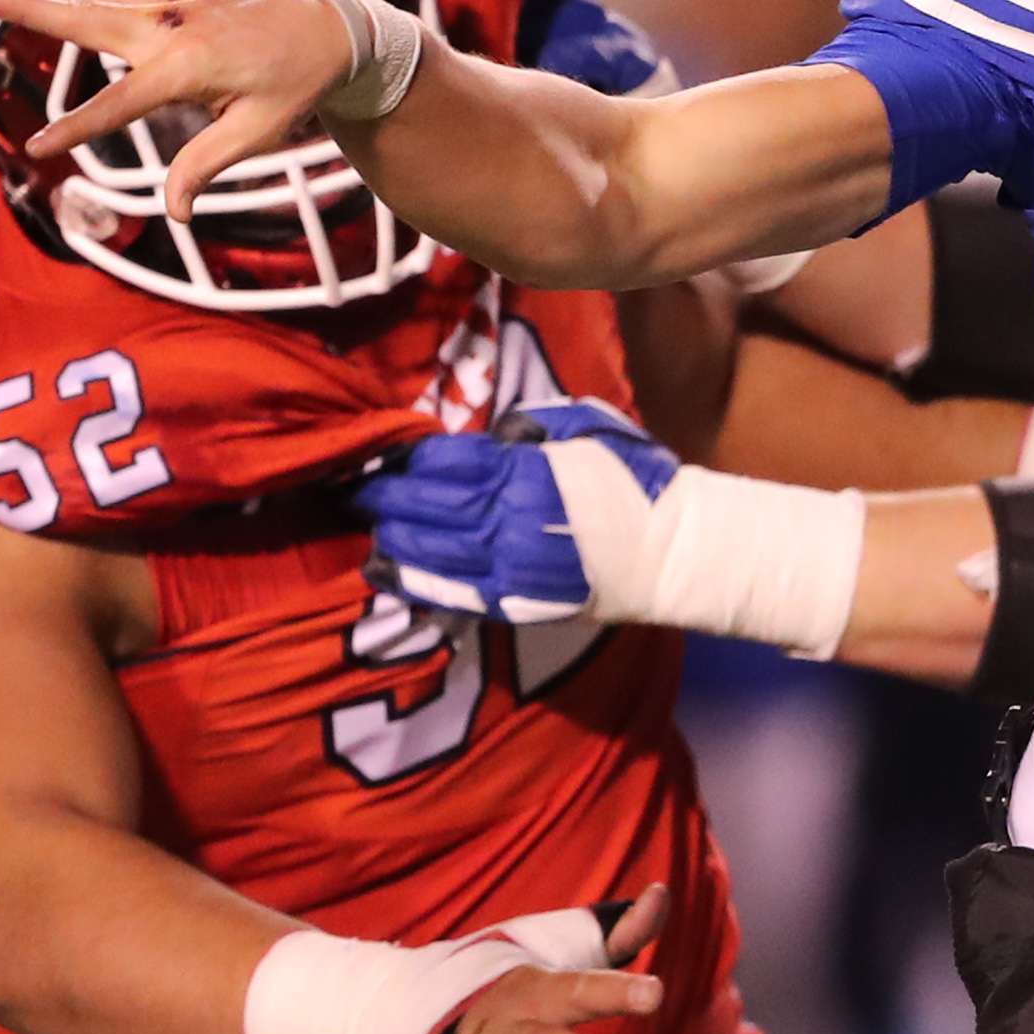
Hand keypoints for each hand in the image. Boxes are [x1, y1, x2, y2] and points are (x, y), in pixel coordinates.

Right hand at [0, 0, 360, 220]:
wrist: (331, 24)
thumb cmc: (298, 82)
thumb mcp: (262, 130)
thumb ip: (209, 164)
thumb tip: (176, 212)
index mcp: (191, 65)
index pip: (121, 102)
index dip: (78, 127)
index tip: (36, 147)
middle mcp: (172, 24)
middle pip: (87, 16)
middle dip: (29, 8)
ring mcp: (172, 0)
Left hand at [356, 405, 679, 626]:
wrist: (675, 551)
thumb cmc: (638, 480)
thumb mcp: (588, 429)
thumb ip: (532, 430)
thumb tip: (490, 439)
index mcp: (528, 473)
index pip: (450, 463)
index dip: (414, 460)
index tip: (391, 455)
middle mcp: (512, 521)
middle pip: (432, 507)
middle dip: (389, 498)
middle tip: (359, 492)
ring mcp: (512, 568)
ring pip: (433, 552)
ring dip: (396, 539)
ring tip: (371, 528)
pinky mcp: (517, 604)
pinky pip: (455, 594)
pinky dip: (416, 583)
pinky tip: (388, 572)